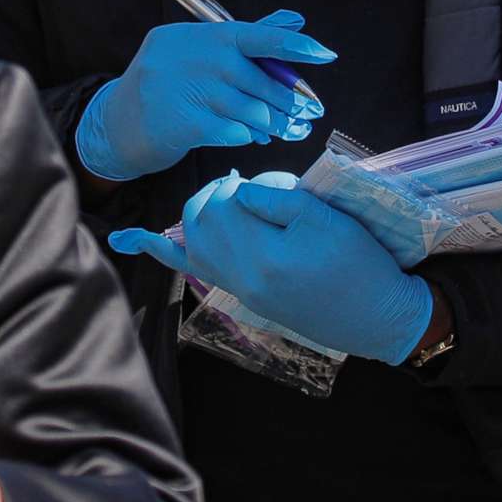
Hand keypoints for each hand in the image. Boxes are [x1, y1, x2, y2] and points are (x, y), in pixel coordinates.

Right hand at [76, 12, 334, 181]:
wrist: (117, 125)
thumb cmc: (169, 85)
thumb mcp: (199, 53)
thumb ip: (246, 38)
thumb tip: (296, 20)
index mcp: (198, 34)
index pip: (254, 34)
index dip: (293, 45)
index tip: (326, 55)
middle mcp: (191, 55)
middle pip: (257, 79)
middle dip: (288, 99)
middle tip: (309, 113)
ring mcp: (183, 89)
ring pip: (249, 109)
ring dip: (273, 123)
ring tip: (287, 130)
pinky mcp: (182, 123)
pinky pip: (233, 131)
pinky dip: (248, 135)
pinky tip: (253, 137)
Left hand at [112, 171, 433, 363]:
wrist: (374, 316)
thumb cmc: (360, 264)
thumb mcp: (327, 220)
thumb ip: (279, 197)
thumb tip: (243, 189)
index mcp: (263, 256)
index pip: (231, 200)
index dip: (252, 185)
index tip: (280, 188)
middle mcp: (238, 276)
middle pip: (203, 217)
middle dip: (222, 195)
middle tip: (252, 190)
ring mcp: (234, 288)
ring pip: (192, 237)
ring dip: (203, 211)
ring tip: (229, 201)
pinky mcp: (238, 293)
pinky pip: (186, 268)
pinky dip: (157, 249)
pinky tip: (126, 238)